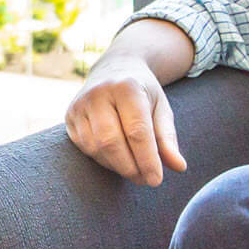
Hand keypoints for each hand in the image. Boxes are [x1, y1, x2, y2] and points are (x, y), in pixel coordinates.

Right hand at [65, 58, 186, 186]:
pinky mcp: (69, 116)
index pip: (137, 130)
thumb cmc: (142, 92)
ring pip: (96, 148)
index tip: (156, 180)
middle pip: (111, 142)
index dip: (147, 159)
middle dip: (130, 167)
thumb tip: (179, 167)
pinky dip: (103, 160)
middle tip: (145, 180)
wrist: (114, 68)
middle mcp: (98, 93)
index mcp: (126, 86)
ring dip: (116, 166)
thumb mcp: (161, 108)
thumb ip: (168, 138)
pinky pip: (85, 148)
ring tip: (134, 171)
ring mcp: (79, 104)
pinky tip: (117, 160)